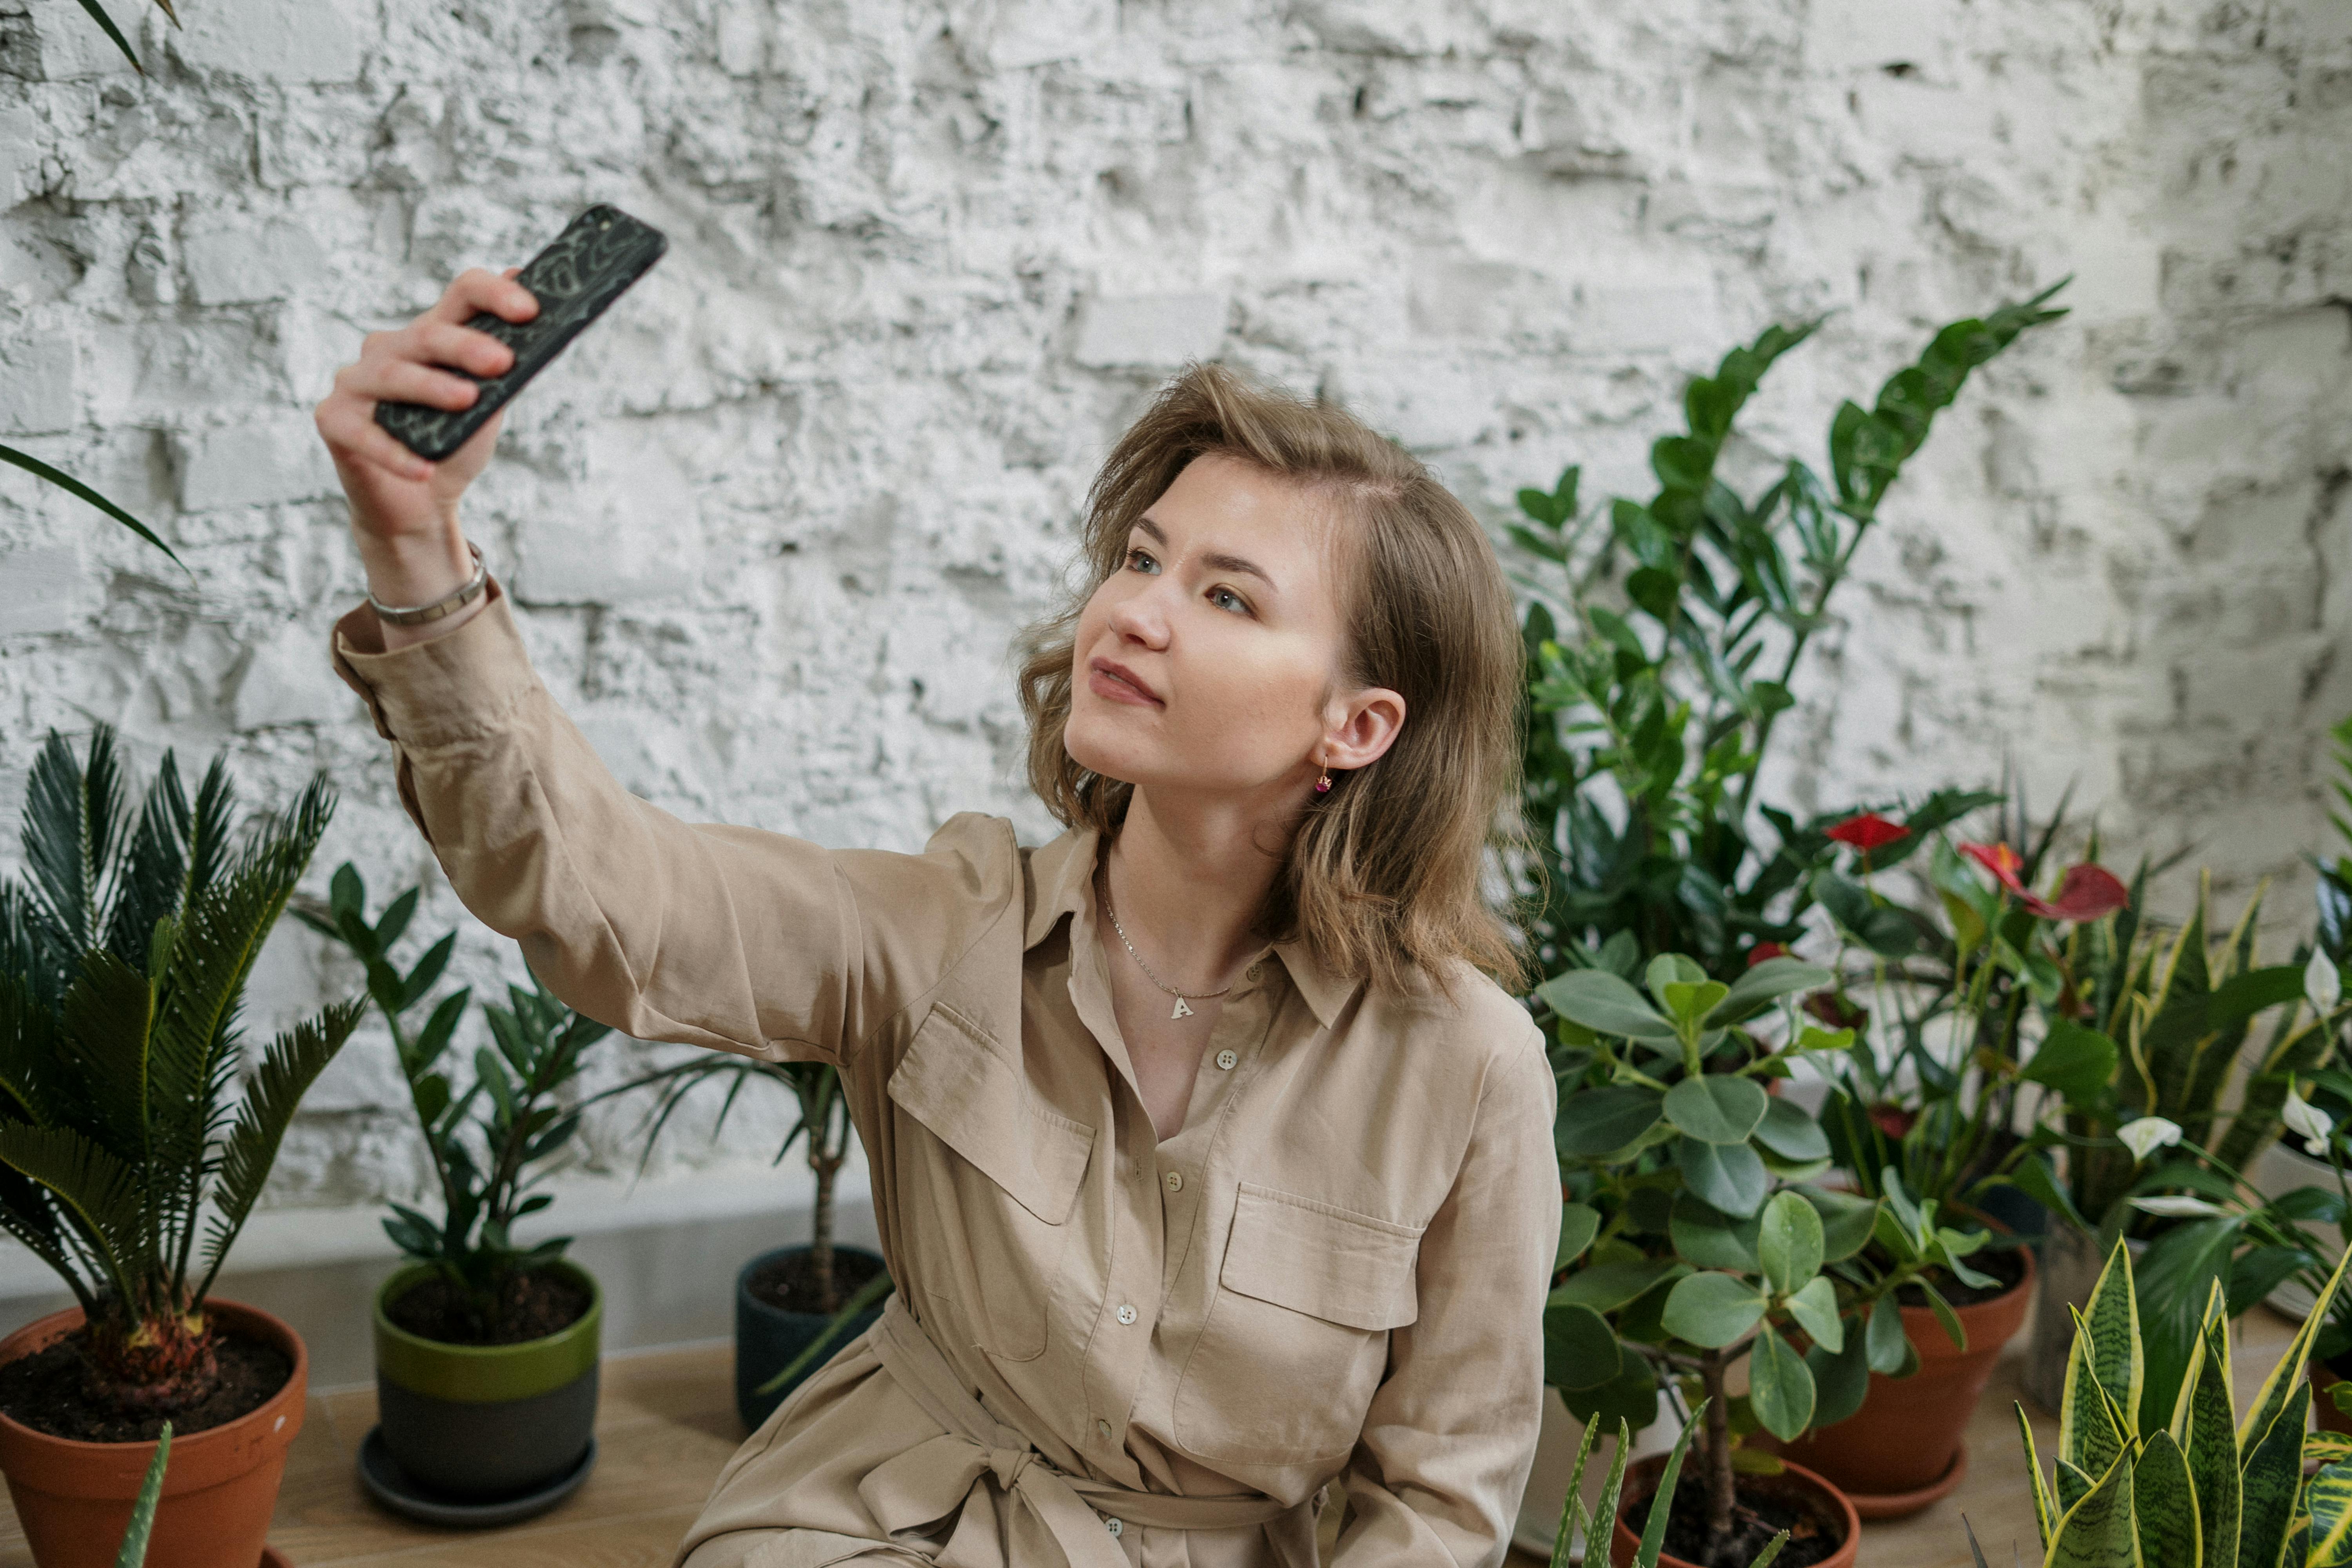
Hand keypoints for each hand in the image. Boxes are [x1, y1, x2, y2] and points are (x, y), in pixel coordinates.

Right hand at [314, 267, 537, 597]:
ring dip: (431, 387)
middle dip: (466, 345)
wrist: (420, 505)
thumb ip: (505, 369)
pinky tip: (424, 468)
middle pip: (427, 335)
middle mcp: (388, 349)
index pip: (462, 295)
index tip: (530, 310)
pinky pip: (363, 433)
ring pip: (391, 375)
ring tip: (467, 401)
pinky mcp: (333, 420)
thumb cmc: (454, 445)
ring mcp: (355, 381)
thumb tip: (541, 322)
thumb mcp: (489, 406)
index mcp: (431, 336)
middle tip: (502, 361)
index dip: (495, 295)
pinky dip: (395, 453)